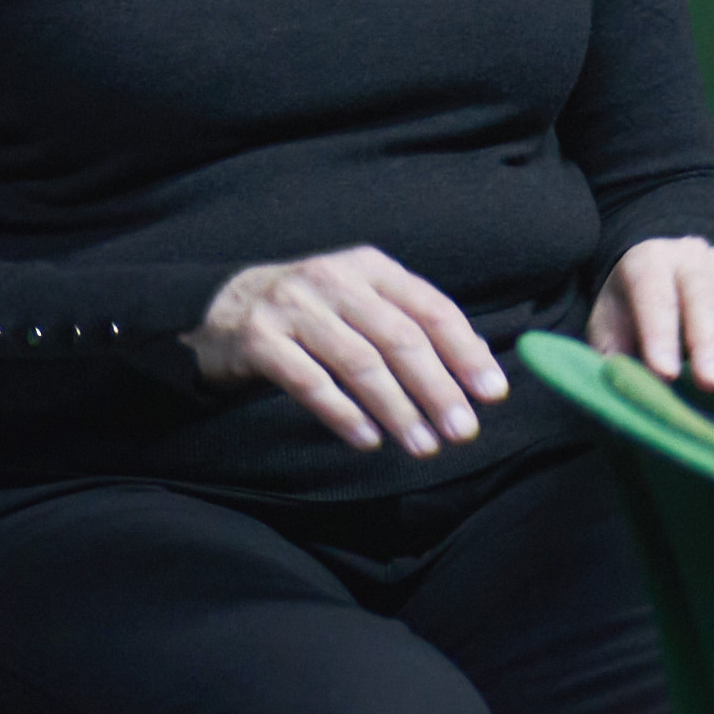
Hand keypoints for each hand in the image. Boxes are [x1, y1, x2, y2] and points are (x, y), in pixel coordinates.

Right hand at [191, 246, 509, 456]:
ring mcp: (294, 307)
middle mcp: (335, 279)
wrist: (222, 308)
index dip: (465, 353)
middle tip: (463, 431)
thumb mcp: (360, 300)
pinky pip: (310, 382)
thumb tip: (472, 366)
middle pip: (400, 339)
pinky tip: (368, 440)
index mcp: (371, 267)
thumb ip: (408, 323)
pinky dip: (344, 414)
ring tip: (423, 445)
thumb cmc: (313, 313)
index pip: (431, 309)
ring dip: (398, 410)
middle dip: (438, 389)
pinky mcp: (259, 340)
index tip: (492, 393)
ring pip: (360, 363)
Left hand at [593, 236, 713, 405]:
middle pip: (706, 297)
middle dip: (711, 344)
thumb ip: (615, 356)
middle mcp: (693, 255)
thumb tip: (631, 395)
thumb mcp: (609, 326)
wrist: (663, 267)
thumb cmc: (632, 307)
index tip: (665, 375)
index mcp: (649, 260)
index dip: (660, 335)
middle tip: (712, 385)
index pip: (655, 295)